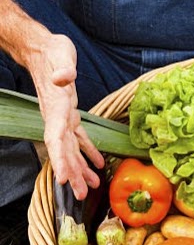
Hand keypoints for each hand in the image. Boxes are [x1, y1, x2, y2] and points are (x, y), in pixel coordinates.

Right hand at [30, 35, 104, 199]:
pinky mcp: (71, 114)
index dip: (60, 160)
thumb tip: (63, 77)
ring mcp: (63, 118)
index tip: (63, 179)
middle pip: (64, 152)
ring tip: (91, 186)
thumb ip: (63, 69)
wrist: (45, 50)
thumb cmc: (53, 52)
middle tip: (80, 195)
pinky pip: (79, 138)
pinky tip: (98, 163)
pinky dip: (88, 151)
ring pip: (72, 149)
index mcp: (56, 109)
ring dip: (81, 168)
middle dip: (72, 174)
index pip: (55, 140)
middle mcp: (57, 118)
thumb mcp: (60, 56)